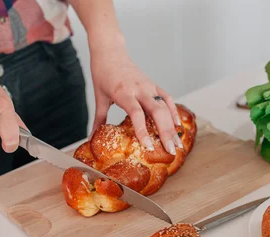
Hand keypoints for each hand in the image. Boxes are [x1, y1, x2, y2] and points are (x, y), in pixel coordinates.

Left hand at [88, 33, 182, 154]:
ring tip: (177, 144)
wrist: (110, 51)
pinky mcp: (153, 85)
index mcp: (123, 92)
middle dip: (165, 133)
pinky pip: (167, 99)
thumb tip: (91, 138)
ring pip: (165, 107)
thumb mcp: (99, 97)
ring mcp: (149, 86)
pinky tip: (177, 125)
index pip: (136, 113)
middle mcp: (139, 89)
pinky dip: (173, 112)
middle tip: (170, 151)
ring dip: (172, 126)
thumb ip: (99, 119)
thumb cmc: (103, 73)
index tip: (148, 146)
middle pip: (157, 112)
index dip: (143, 130)